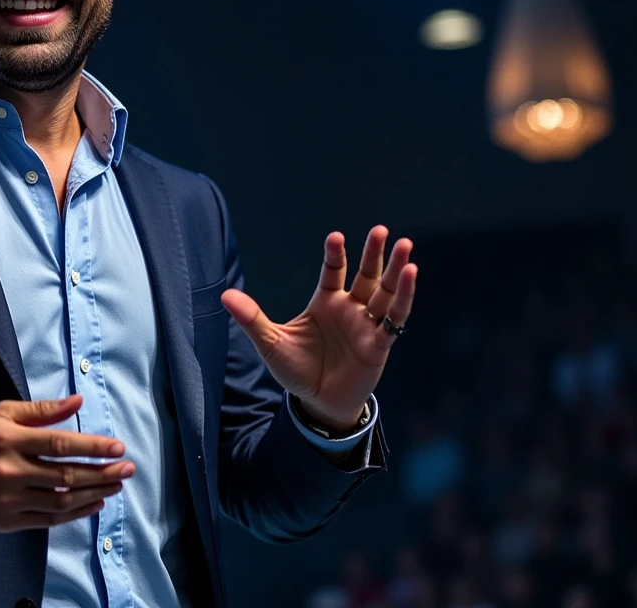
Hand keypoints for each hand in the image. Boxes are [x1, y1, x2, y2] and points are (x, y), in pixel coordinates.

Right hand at [0, 395, 133, 532]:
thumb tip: (78, 401)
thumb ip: (42, 410)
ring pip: (62, 500)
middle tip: (127, 469)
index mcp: (10, 439)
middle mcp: (10, 470)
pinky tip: (95, 503)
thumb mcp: (2, 414)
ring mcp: (9, 499)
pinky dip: (76, 513)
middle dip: (103, 472)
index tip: (118, 448)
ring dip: (95, 493)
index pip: (60, 444)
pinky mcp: (8, 521)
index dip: (93, 447)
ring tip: (116, 485)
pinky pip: (50, 520)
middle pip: (67, 474)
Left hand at [222, 226, 417, 432]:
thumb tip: (225, 295)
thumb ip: (252, 318)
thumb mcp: (271, 343)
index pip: (333, 271)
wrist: (317, 404)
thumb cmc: (297, 371)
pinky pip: (395, 319)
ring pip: (385, 292)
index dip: (335, 254)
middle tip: (381, 231)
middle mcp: (349, 309)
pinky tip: (410, 277)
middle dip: (374, 254)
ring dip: (396, 271)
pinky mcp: (379, 344)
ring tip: (405, 245)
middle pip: (366, 275)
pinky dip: (404, 299)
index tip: (336, 237)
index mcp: (325, 303)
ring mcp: (366, 325)